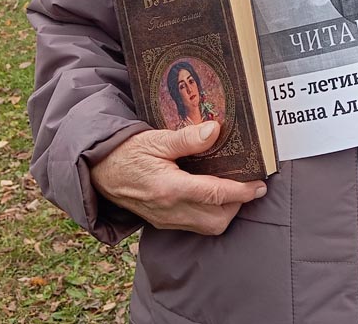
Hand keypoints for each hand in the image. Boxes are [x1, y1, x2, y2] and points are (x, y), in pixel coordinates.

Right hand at [89, 121, 265, 234]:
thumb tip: (214, 131)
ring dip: (226, 212)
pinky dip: (211, 215)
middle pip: (217, 218)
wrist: (98, 172)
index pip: (215, 194)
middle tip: (248, 184)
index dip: (242, 191)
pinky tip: (213, 196)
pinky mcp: (162, 222)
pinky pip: (195, 226)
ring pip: (208, 226)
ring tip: (234, 190)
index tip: (259, 185)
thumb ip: (186, 138)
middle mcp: (169, 209)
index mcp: (168, 188)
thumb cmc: (126, 152)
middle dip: (237, 204)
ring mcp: (165, 219)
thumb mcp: (154, 139)